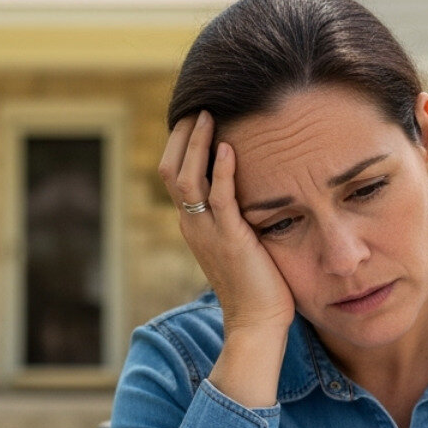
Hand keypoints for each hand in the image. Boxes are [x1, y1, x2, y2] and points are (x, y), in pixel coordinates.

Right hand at [158, 112, 295, 339]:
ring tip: (209, 114)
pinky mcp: (230, 239)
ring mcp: (207, 232)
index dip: (181, 143)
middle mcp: (192, 225)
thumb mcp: (240, 241)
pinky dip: (222, 169)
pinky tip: (229, 146)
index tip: (197, 115)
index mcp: (193, 224)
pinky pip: (219, 197)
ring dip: (196, 143)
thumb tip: (250, 188)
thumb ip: (236, 215)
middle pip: (170, 169)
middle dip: (182, 134)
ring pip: (186, 178)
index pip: (174, 174)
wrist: (256, 322)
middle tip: (198, 105)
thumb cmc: (257, 284)